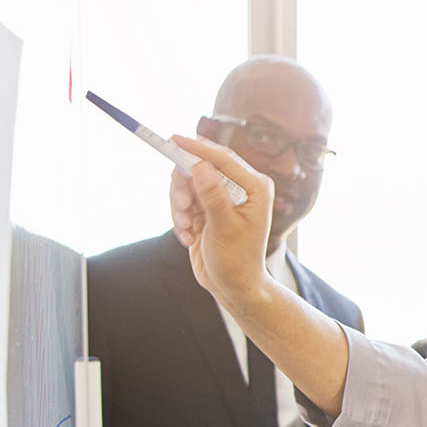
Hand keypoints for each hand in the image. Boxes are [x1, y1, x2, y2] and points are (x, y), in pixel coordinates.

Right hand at [169, 135, 273, 308]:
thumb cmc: (237, 260)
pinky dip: (179, 218)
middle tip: (183, 207)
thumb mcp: (225, 228)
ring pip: (186, 184)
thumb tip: (201, 166)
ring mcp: (220, 197)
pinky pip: (181, 200)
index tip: (171, 139)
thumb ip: (213, 196)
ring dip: (180, 207)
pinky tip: (188, 237)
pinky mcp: (205, 208)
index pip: (222, 158)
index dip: (196, 148)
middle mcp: (240, 187)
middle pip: (199, 167)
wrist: (232, 286)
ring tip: (187, 228)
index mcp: (255, 187)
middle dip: (184, 187)